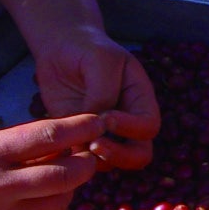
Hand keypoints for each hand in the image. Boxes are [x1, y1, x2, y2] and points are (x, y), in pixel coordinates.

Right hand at [0, 116, 103, 209]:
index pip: (48, 135)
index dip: (80, 127)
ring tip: (59, 178)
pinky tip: (30, 201)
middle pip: (66, 174)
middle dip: (84, 163)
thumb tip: (47, 144)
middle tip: (88, 156)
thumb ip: (1, 148)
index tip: (97, 122)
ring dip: (66, 190)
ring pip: (57, 204)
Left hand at [36, 31, 159, 168]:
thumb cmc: (87, 48)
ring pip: (112, 162)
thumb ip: (103, 92)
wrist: (61, 47)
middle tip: (94, 145)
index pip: (149, 126)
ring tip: (74, 142)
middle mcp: (128, 120)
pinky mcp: (79, 136)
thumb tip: (99, 125)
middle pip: (139, 154)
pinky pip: (82, 158)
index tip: (107, 116)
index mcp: (140, 99)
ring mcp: (104, 132)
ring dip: (95, 159)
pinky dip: (72, 158)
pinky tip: (59, 145)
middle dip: (120, 155)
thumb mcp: (101, 60)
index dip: (132, 128)